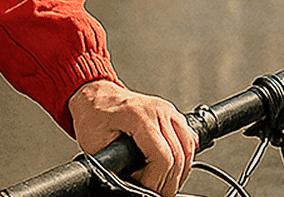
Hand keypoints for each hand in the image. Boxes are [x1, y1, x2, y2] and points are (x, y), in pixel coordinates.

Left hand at [67, 80, 196, 196]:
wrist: (97, 96)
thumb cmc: (94, 116)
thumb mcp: (95, 145)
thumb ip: (114, 165)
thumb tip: (127, 185)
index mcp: (139, 116)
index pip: (162, 157)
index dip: (156, 181)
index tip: (145, 191)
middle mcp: (159, 110)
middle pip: (179, 155)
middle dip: (169, 182)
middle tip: (156, 193)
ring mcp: (168, 110)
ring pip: (189, 147)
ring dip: (180, 171)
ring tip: (165, 185)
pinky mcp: (172, 114)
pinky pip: (188, 139)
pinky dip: (185, 157)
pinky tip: (174, 168)